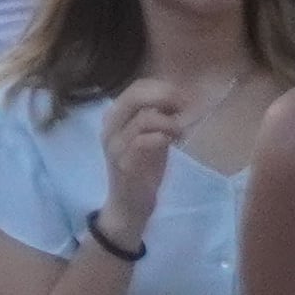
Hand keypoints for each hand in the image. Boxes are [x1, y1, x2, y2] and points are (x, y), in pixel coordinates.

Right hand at [96, 77, 190, 245]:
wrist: (128, 207)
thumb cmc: (141, 170)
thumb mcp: (150, 137)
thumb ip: (158, 118)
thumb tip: (178, 97)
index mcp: (114, 117)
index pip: (136, 88)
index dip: (162, 87)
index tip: (183, 97)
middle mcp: (110, 128)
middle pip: (135, 97)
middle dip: (165, 97)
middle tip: (184, 107)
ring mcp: (115, 146)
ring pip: (143, 119)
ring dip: (169, 122)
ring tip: (180, 132)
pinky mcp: (124, 164)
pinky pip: (143, 142)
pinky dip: (162, 138)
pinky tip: (171, 143)